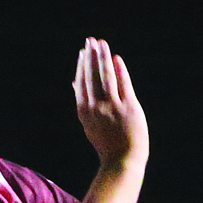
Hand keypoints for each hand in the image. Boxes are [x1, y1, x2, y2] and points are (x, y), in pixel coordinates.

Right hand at [73, 37, 147, 167]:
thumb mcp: (89, 123)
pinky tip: (116, 59)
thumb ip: (83, 101)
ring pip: (105, 76)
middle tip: (90, 40)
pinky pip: (123, 85)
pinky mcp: (129, 108)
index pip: (81, 82)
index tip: (82, 51)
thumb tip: (74, 81)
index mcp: (84, 111)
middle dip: (90, 56)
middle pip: (92, 76)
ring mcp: (112, 107)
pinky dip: (119, 70)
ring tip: (102, 43)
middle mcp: (96, 107)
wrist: (122, 162)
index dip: (81, 65)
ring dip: (103, 57)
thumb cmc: (106, 143)